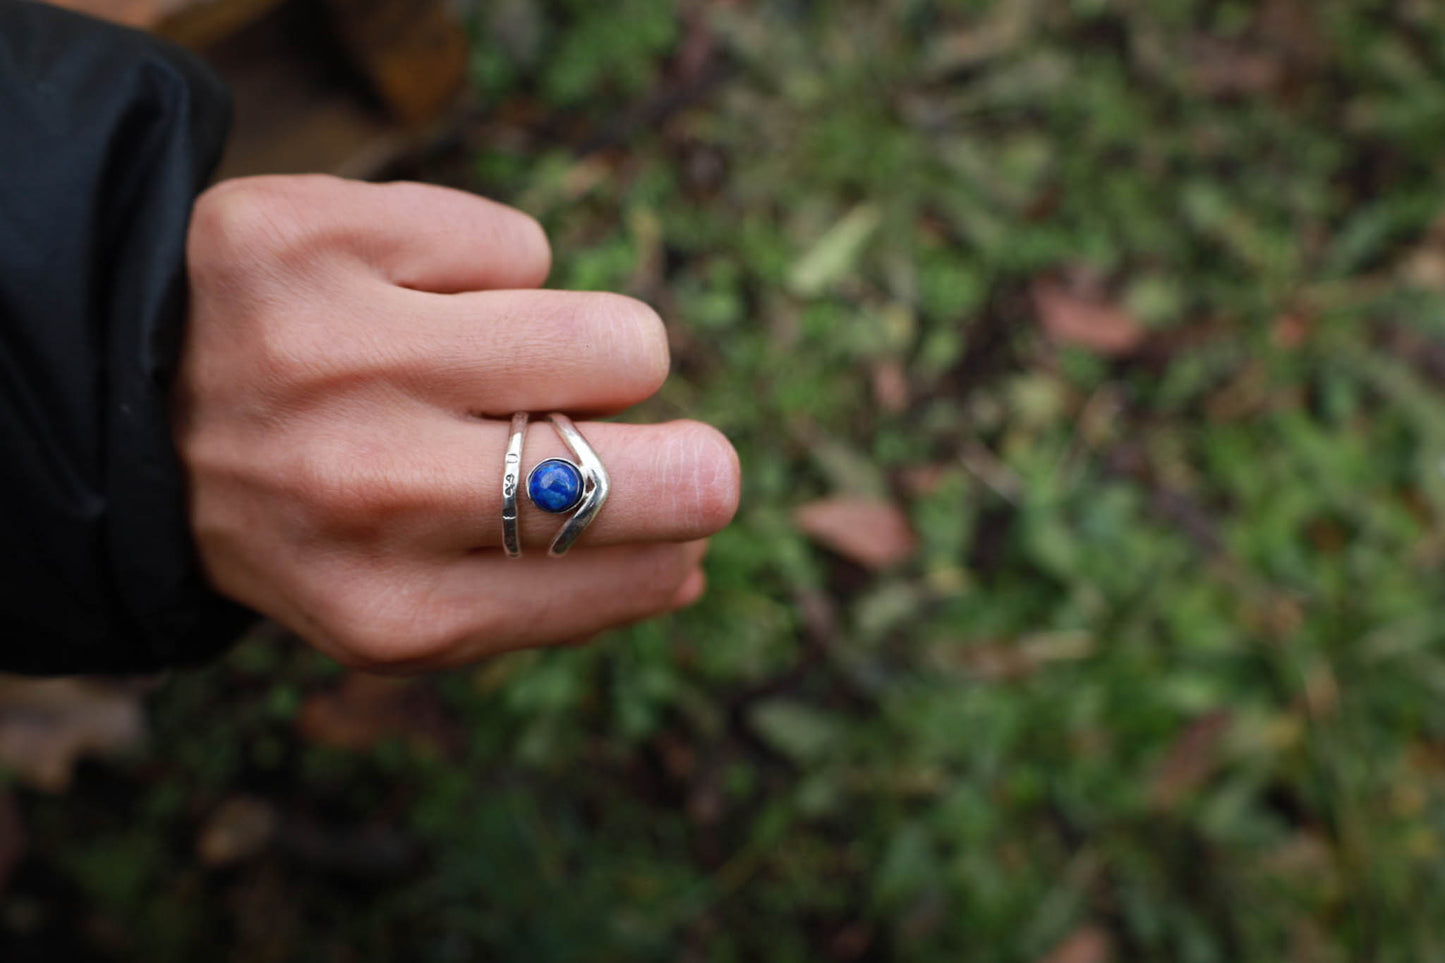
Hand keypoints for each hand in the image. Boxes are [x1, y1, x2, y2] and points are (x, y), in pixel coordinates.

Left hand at [174, 175, 739, 670]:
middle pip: (662, 466)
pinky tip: (414, 299)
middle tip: (676, 449)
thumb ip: (543, 603)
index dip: (676, 541)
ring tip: (508, 365)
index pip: (638, 573)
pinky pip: (518, 245)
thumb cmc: (303, 510)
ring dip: (590, 354)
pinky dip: (490, 275)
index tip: (667, 525)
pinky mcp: (313, 234)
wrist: (121, 403)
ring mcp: (337, 353)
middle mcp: (366, 487)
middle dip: (695, 461)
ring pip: (614, 338)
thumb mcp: (396, 606)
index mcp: (394, 611)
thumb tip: (692, 563)